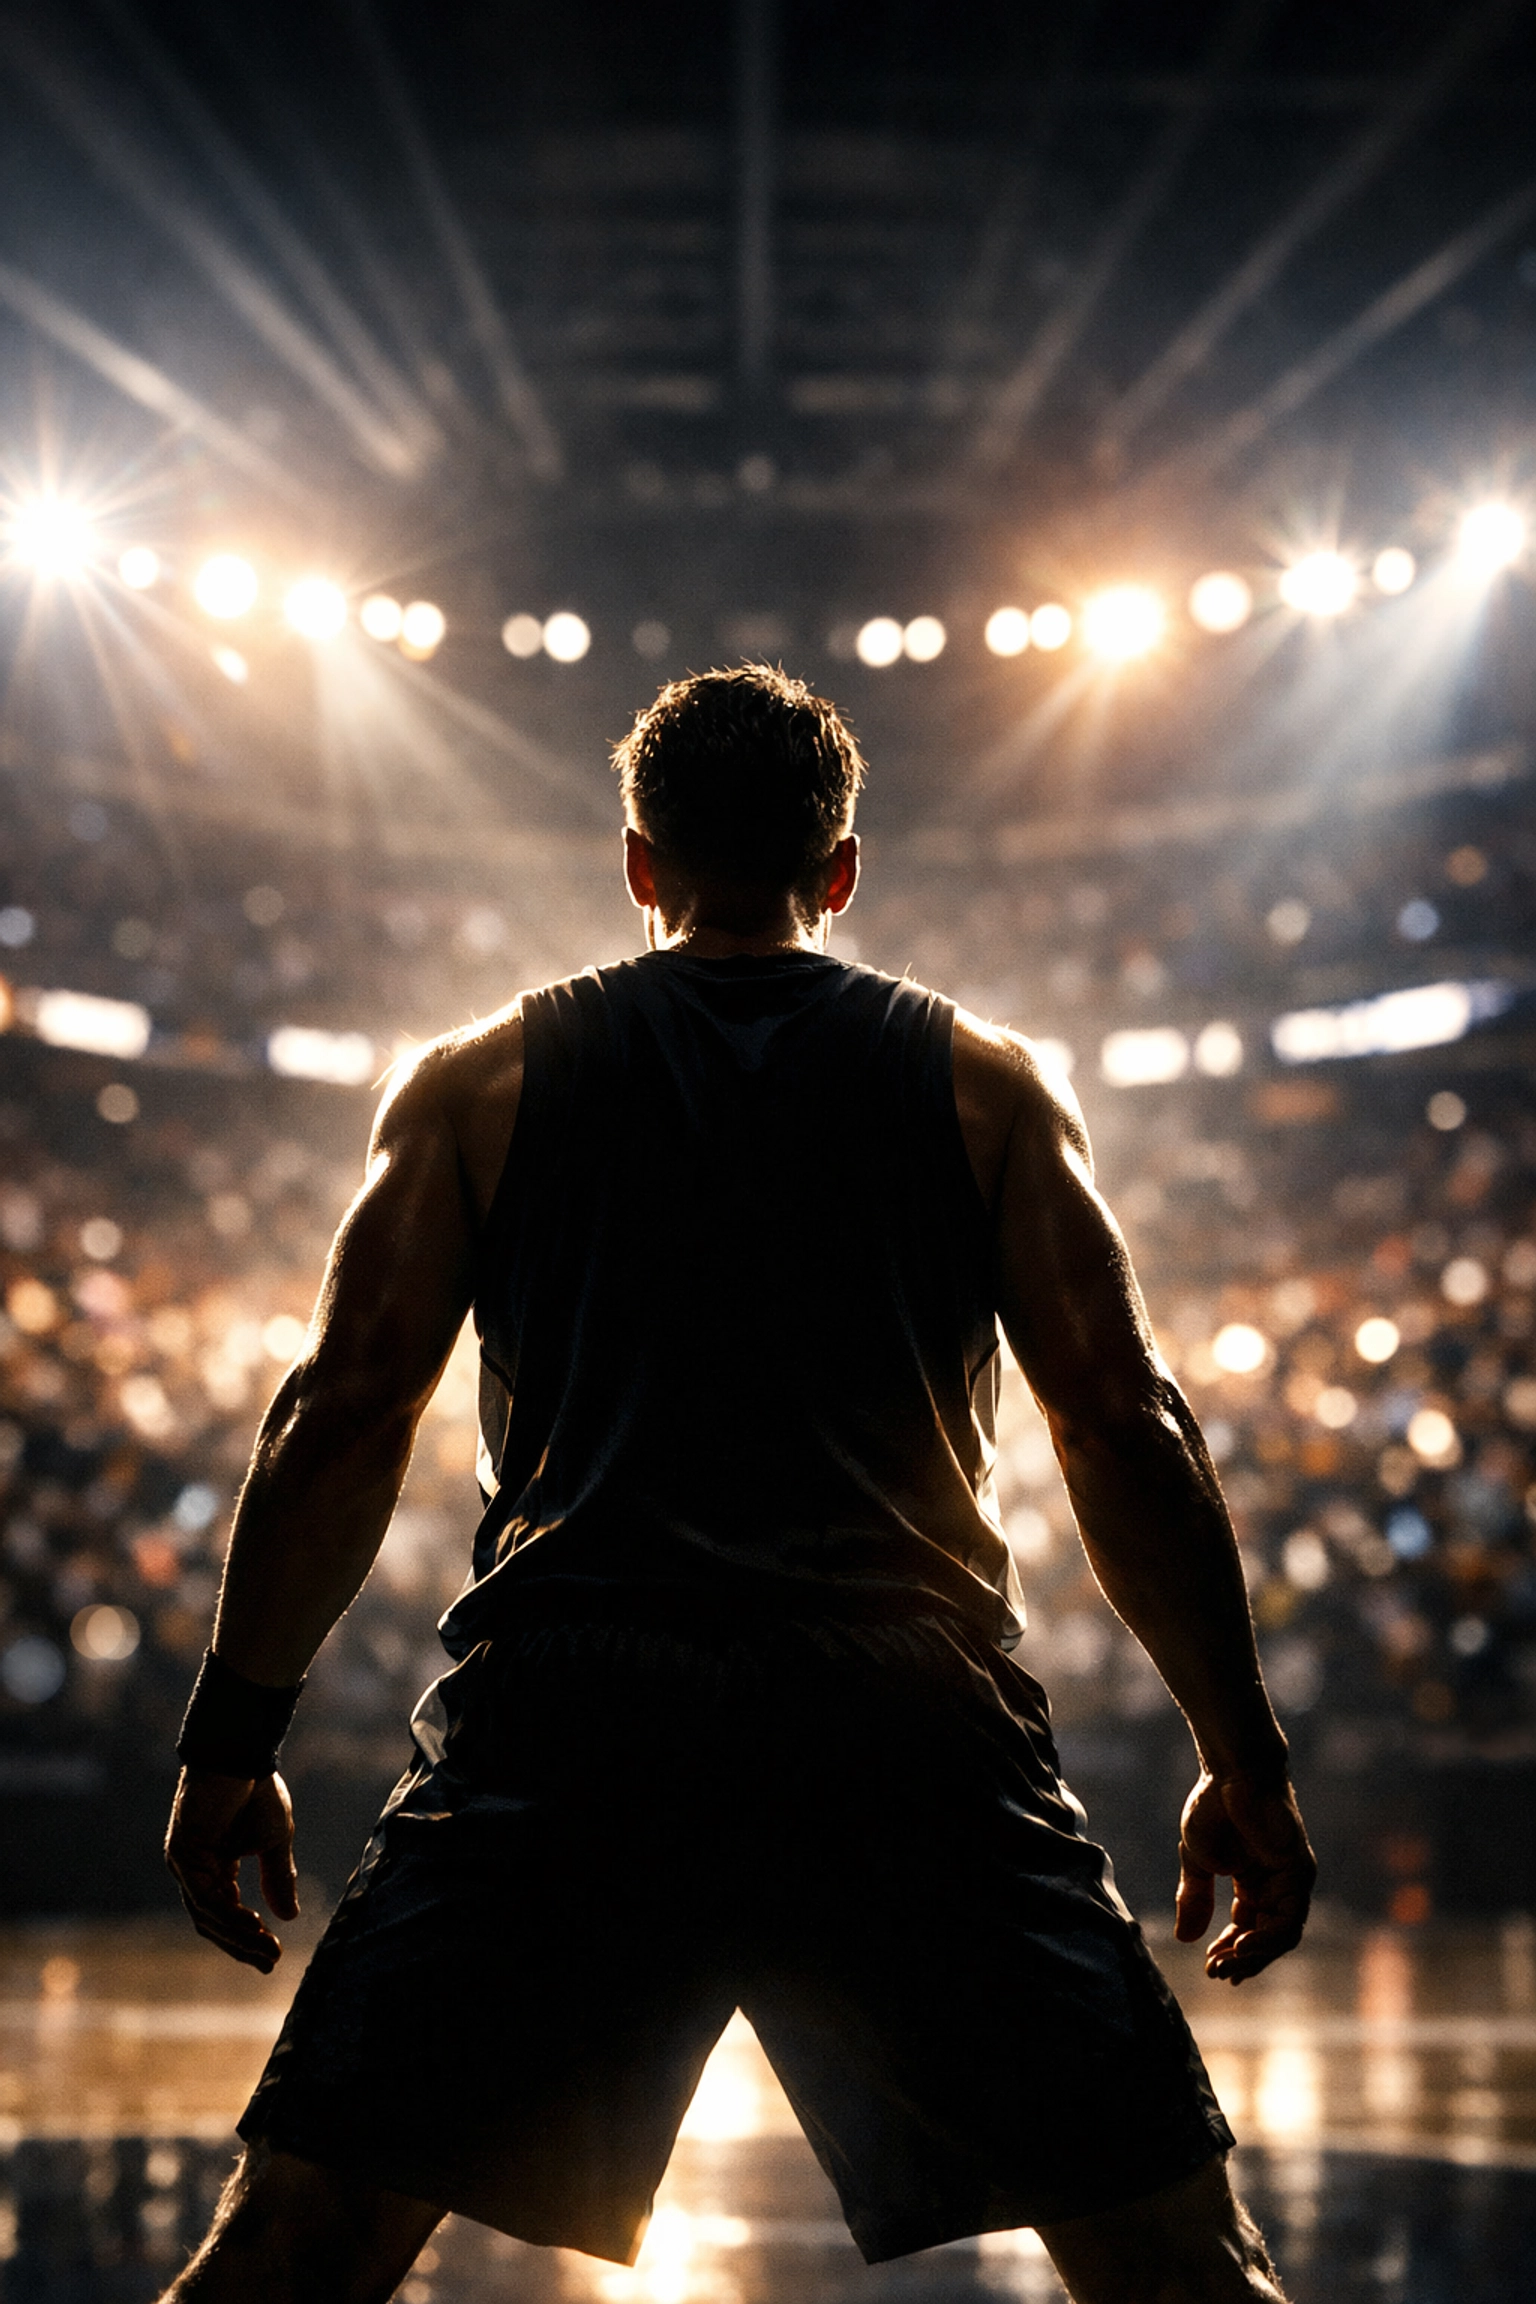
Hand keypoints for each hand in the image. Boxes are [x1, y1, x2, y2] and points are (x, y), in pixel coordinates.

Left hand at [164, 1766, 297, 1972]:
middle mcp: (194, 1871)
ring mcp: (185, 1864)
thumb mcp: (274, 1842)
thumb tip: (289, 1918)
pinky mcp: (183, 1854)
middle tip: (270, 1962)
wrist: (242, 1755)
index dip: (248, 1939)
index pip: (225, 1915)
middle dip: (242, 1945)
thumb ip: (277, 1878)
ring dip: (239, 1935)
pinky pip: (205, 1896)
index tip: (275, 1958)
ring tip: (267, 1946)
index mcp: (213, 1868)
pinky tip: (253, 1924)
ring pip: (208, 1915)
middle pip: (213, 1923)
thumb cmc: (256, 1791)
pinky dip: (229, 1914)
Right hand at [1175, 1767, 1315, 1984]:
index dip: (1231, 1952)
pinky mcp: (1300, 1873)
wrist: (1232, 1772)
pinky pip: (1289, 1920)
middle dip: (1243, 1961)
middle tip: (1217, 1974)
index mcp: (1254, 1883)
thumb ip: (1195, 1898)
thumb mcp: (1198, 1860)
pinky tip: (1241, 1946)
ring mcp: (1292, 1880)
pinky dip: (1267, 1939)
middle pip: (1267, 1938)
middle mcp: (1277, 1885)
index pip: (1249, 1929)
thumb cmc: (1215, 1805)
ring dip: (1254, 1956)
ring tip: (1226, 1964)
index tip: (1209, 1967)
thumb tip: (1185, 1939)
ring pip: (1281, 1936)